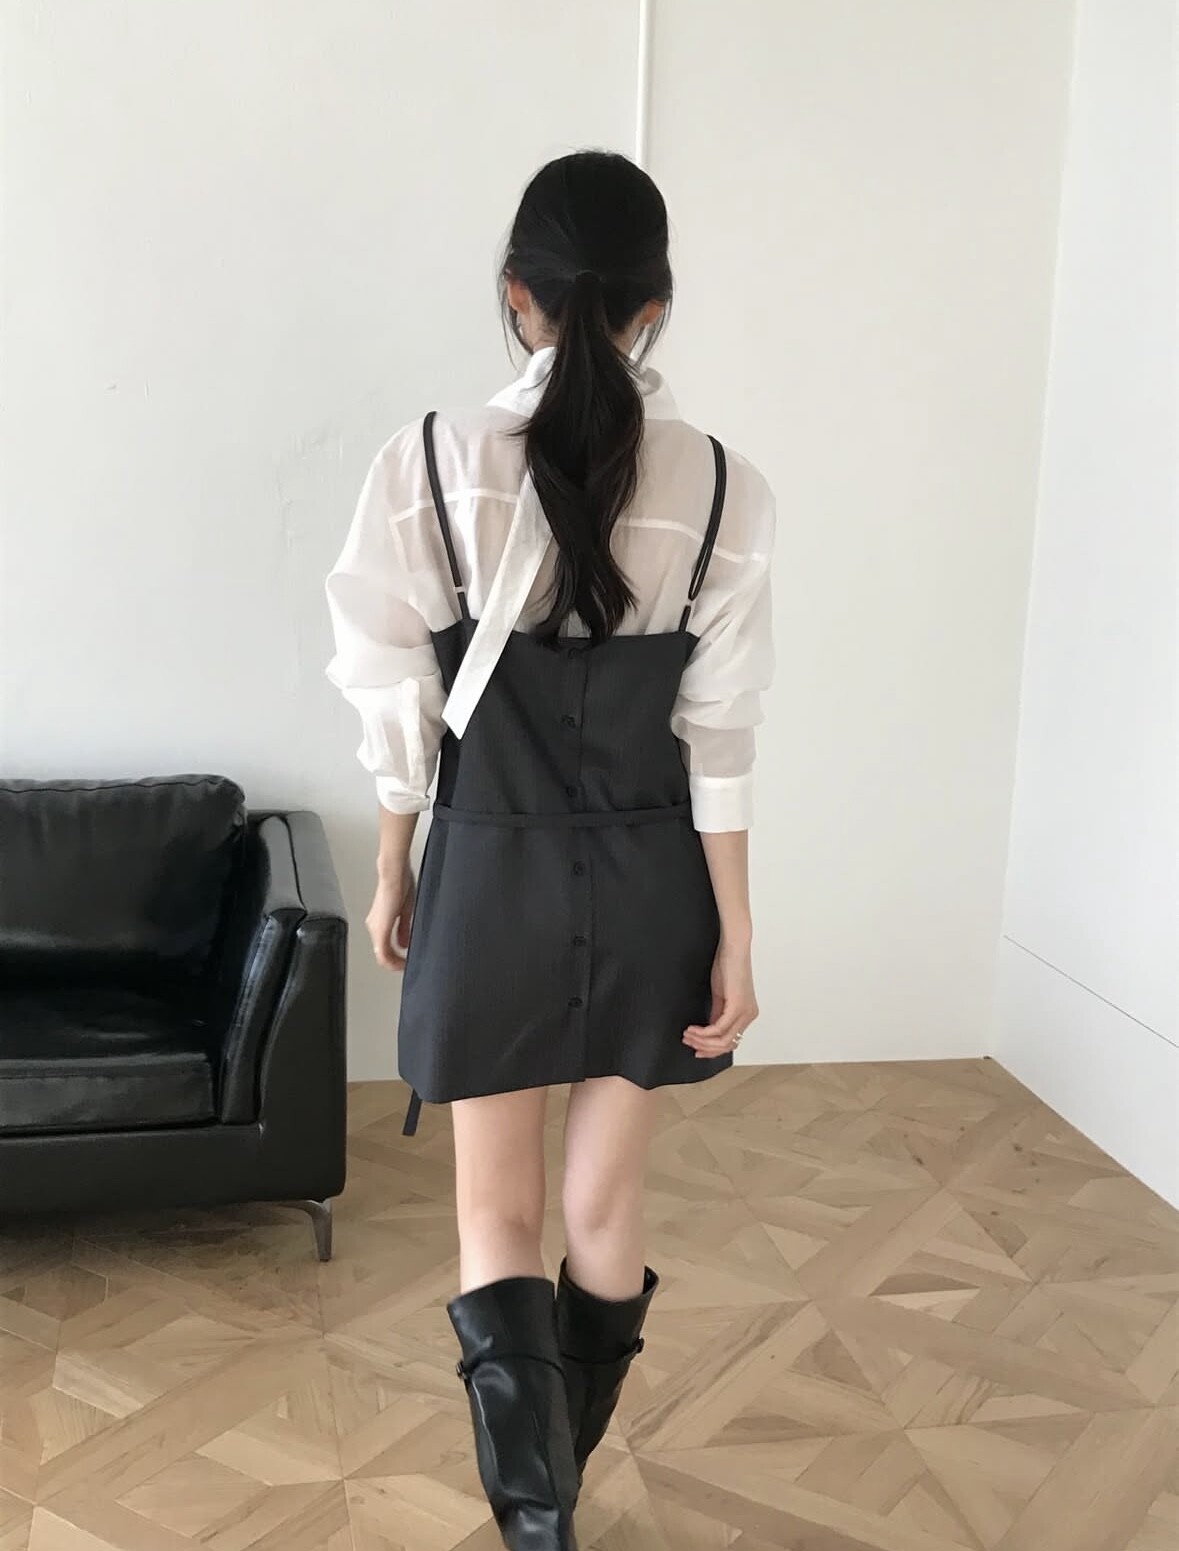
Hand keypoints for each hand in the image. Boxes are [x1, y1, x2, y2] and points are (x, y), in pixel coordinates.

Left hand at [366, 864, 415, 970]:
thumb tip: (404, 943)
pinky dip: (392, 961)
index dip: (395, 957)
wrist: (394, 874)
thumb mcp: (405, 911)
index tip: (405, 961)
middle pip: (382, 952)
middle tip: (405, 966)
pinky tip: (401, 963)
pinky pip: (383, 952)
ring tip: (404, 966)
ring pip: (381, 955)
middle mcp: (374, 925)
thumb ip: (403, 929)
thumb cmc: (400, 883)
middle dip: (395, 961)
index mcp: (380, 920)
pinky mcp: (380, 929)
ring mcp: (376, 928)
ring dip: (393, 962)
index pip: (384, 945)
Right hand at [683, 938, 757, 1058]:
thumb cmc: (727, 966)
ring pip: (723, 1040)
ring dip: (701, 1041)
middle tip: (687, 1042)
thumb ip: (717, 1014)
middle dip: (704, 1047)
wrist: (733, 948)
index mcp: (747, 1014)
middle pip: (727, 1045)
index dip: (712, 1050)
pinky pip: (719, 1029)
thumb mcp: (721, 996)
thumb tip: (708, 1030)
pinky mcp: (738, 1007)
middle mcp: (749, 1016)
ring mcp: (745, 1013)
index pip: (730, 1042)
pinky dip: (703, 1032)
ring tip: (687, 1035)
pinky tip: (692, 1029)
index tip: (696, 1049)